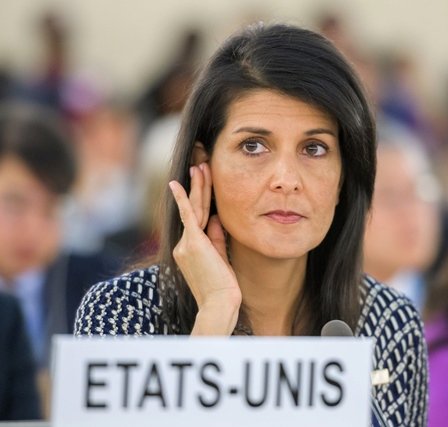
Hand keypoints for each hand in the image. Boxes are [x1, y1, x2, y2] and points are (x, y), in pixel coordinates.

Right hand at [169, 163, 241, 335]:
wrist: (219, 303)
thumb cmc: (223, 287)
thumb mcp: (221, 257)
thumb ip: (216, 237)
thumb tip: (216, 218)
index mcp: (190, 250)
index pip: (197, 219)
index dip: (200, 200)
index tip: (203, 183)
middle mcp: (183, 245)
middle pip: (193, 210)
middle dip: (197, 187)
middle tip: (199, 165)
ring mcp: (186, 244)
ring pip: (194, 209)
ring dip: (198, 187)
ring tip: (200, 166)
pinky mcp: (192, 243)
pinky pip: (188, 216)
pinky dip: (184, 199)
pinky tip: (178, 184)